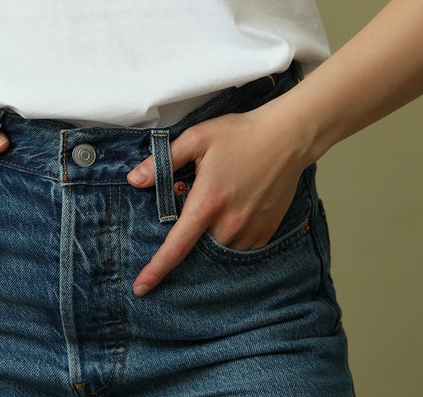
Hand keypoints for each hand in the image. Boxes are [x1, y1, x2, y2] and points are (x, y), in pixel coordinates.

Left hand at [124, 104, 309, 295]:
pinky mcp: (267, 230)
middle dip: (189, 240)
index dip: (156, 269)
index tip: (141, 288)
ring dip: (211, 239)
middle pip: (199, 248)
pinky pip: (242, 247)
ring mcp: (251, 229)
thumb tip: (134, 180)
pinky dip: (231, 239)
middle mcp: (230, 223)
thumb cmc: (239, 134)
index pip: (177, 246)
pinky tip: (233, 215)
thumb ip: (163, 162)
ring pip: (221, 250)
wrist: (288, 137)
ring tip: (216, 209)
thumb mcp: (196, 139)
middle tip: (194, 211)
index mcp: (208, 202)